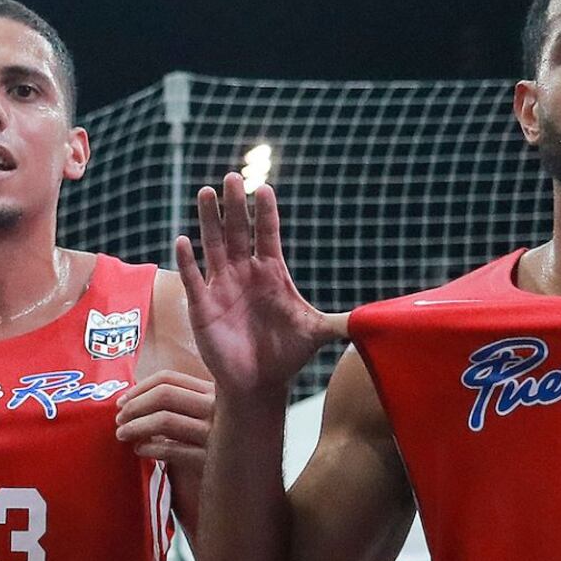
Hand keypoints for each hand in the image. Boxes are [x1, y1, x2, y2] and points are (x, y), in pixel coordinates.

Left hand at [116, 369, 215, 468]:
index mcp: (215, 391)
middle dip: (134, 406)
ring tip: (123, 434)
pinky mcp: (211, 460)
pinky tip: (141, 451)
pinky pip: (171, 450)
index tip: (122, 401)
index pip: (169, 378)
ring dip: (136, 426)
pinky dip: (149, 449)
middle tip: (119, 419)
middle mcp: (218, 408)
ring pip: (164, 421)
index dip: (140, 387)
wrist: (247, 482)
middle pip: (164, 395)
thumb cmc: (219, 445)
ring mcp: (216, 434)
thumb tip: (134, 398)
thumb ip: (182, 403)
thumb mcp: (210, 415)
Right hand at [174, 176, 347, 400]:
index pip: (268, 234)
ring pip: (214, 245)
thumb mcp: (316, 332)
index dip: (266, 212)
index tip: (264, 189)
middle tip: (232, 177)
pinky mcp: (203, 306)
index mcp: (271, 272)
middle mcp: (244, 272)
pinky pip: (194, 279)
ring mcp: (222, 286)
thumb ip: (341, 321)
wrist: (258, 383)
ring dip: (209, 220)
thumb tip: (377, 320)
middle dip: (235, 205)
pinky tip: (183, 240)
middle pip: (238, 231)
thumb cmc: (286, 354)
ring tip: (206, 192)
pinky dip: (188, 261)